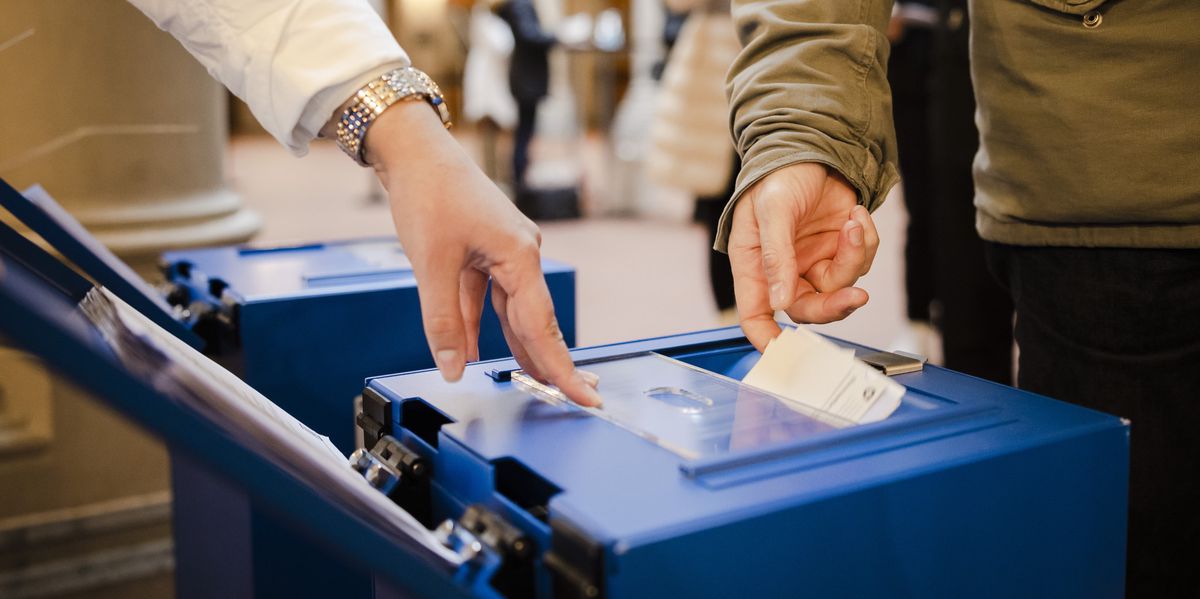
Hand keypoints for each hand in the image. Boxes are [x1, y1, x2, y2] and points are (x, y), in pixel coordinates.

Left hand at [363, 102, 600, 406]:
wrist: (412, 150)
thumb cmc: (429, 193)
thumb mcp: (432, 263)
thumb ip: (443, 320)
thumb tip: (453, 367)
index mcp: (520, 255)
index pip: (543, 326)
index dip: (561, 367)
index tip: (584, 398)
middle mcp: (520, 254)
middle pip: (537, 321)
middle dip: (549, 361)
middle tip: (572, 399)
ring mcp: (503, 252)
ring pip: (512, 312)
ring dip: (516, 347)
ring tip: (534, 383)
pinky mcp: (483, 250)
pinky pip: (486, 298)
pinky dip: (479, 324)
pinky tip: (476, 351)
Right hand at [728, 163, 878, 351]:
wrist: (813, 147)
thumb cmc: (778, 176)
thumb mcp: (772, 211)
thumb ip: (776, 257)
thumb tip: (779, 303)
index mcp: (754, 265)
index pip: (755, 314)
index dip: (765, 338)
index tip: (782, 353)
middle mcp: (784, 271)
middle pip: (807, 310)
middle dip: (834, 306)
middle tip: (855, 297)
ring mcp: (813, 262)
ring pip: (839, 288)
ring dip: (853, 258)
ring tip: (853, 223)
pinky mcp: (839, 250)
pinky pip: (859, 263)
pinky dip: (865, 241)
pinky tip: (856, 215)